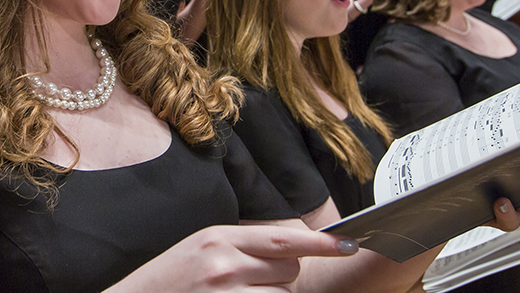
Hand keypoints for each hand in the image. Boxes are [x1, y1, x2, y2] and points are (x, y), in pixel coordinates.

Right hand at [109, 224, 357, 292]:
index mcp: (218, 238)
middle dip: (285, 276)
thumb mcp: (201, 248)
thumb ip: (242, 245)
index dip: (322, 243)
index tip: (349, 244)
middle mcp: (224, 266)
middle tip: (257, 281)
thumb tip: (294, 247)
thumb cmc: (171, 279)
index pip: (284, 239)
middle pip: (290, 269)